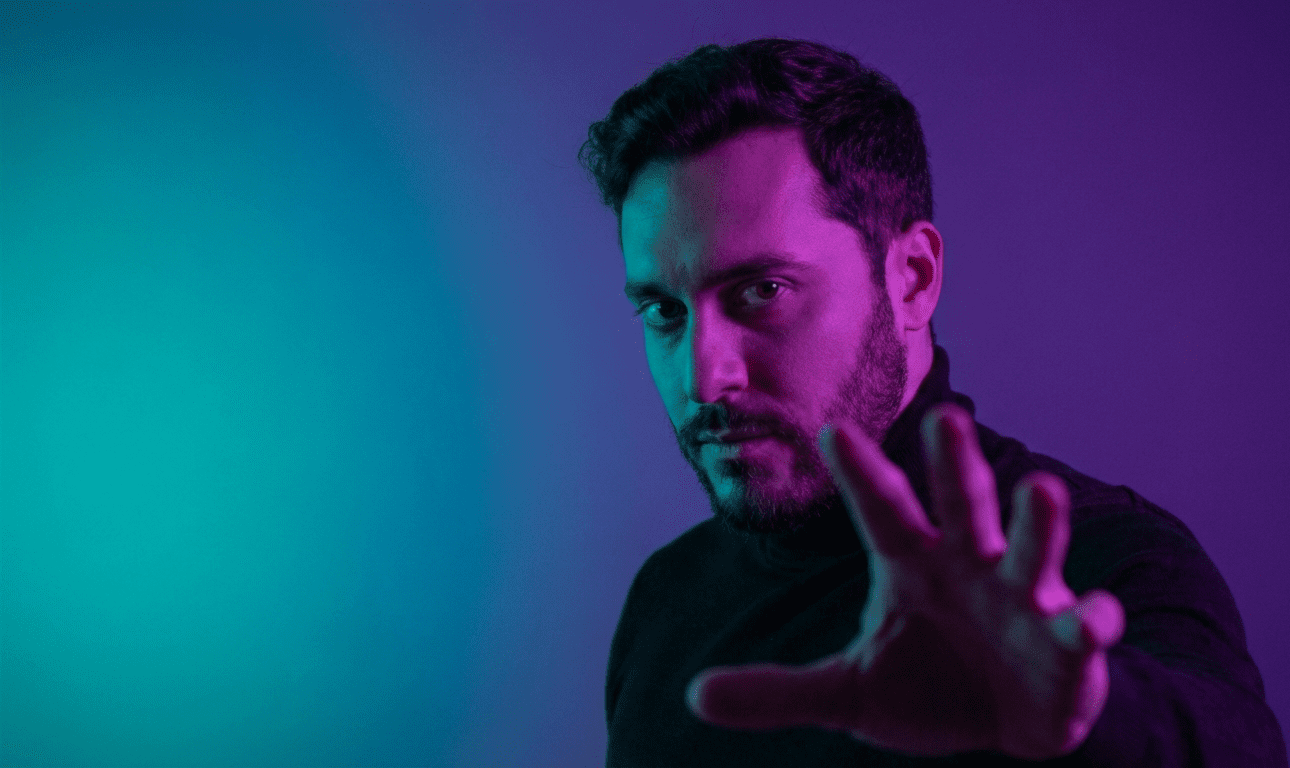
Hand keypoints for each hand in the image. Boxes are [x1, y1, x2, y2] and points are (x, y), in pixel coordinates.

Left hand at [686, 404, 1124, 758]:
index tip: (833, 430)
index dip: (861, 475)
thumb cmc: (927, 686)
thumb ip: (778, 690)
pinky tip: (1093, 617)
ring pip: (1030, 549)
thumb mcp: (847, 691)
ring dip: (1037, 522)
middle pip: (961, 506)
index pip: (881, 511)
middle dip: (956, 466)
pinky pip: (1080, 628)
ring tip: (1042, 489)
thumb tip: (694, 694)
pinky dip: (1090, 622)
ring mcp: (1023, 598)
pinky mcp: (1067, 644)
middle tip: (948, 418)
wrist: (1005, 724)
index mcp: (912, 564)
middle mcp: (969, 564)